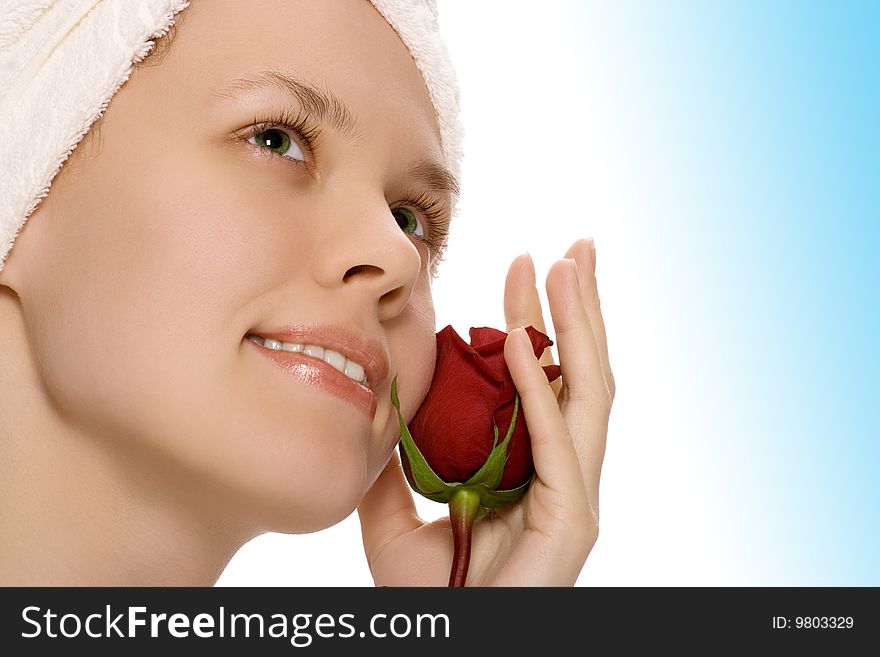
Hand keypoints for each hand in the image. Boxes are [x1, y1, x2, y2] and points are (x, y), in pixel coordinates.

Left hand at [357, 238, 614, 584]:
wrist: (448, 638)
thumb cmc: (433, 591)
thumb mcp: (395, 514)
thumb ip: (395, 463)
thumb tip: (381, 410)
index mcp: (529, 461)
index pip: (543, 376)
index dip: (535, 319)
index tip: (521, 266)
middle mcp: (561, 468)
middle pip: (577, 371)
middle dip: (576, 306)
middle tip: (573, 246)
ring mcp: (572, 492)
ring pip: (585, 392)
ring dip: (575, 326)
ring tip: (568, 267)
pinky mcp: (571, 518)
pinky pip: (556, 441)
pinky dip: (539, 389)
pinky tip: (521, 342)